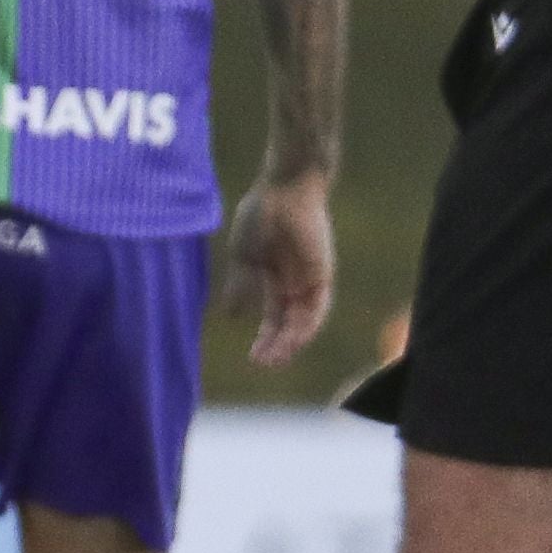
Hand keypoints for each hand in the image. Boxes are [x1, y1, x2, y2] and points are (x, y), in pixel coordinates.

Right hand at [218, 177, 335, 365]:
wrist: (285, 189)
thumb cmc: (261, 214)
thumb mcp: (244, 256)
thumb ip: (239, 284)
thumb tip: (230, 315)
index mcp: (275, 278)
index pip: (274, 316)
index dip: (265, 338)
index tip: (252, 357)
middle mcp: (295, 283)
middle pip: (289, 323)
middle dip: (276, 345)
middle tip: (262, 363)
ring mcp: (309, 279)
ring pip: (303, 320)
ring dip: (291, 341)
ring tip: (275, 358)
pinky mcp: (322, 273)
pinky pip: (318, 307)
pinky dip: (307, 325)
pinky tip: (293, 340)